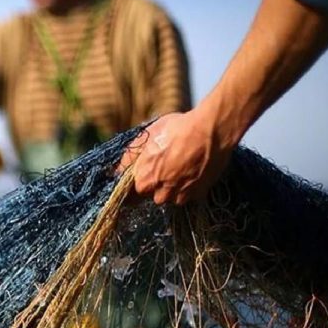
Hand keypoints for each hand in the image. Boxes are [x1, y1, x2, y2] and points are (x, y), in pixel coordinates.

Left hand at [120, 111, 234, 205]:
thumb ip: (129, 157)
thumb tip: (117, 170)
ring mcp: (181, 196)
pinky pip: (188, 195)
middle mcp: (161, 194)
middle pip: (153, 196)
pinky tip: (192, 170)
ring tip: (180, 166)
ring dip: (172, 187)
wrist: (210, 131)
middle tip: (164, 165)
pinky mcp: (198, 195)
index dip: (134, 189)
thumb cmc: (176, 129)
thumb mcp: (146, 136)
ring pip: (171, 197)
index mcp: (144, 180)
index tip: (139, 181)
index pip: (130, 197)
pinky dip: (188, 186)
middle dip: (156, 184)